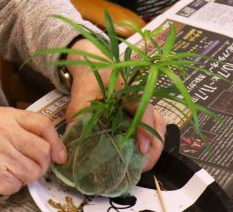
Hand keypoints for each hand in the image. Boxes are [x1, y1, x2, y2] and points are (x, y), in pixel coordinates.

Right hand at [0, 107, 65, 197]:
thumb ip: (21, 129)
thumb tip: (53, 146)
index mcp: (4, 116)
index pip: (43, 124)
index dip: (56, 142)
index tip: (60, 156)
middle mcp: (1, 131)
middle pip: (42, 151)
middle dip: (41, 164)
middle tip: (28, 167)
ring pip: (32, 171)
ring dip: (25, 177)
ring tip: (8, 172)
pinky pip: (17, 185)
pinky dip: (11, 186)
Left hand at [66, 39, 165, 171]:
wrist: (93, 66)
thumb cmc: (89, 79)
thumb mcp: (80, 96)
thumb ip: (77, 116)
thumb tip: (73, 143)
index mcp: (129, 91)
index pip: (144, 110)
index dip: (145, 130)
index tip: (142, 149)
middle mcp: (142, 98)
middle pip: (158, 122)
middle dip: (155, 147)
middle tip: (144, 166)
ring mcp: (144, 106)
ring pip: (159, 127)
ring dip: (155, 147)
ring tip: (143, 165)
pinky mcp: (141, 114)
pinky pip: (153, 129)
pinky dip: (150, 144)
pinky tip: (140, 157)